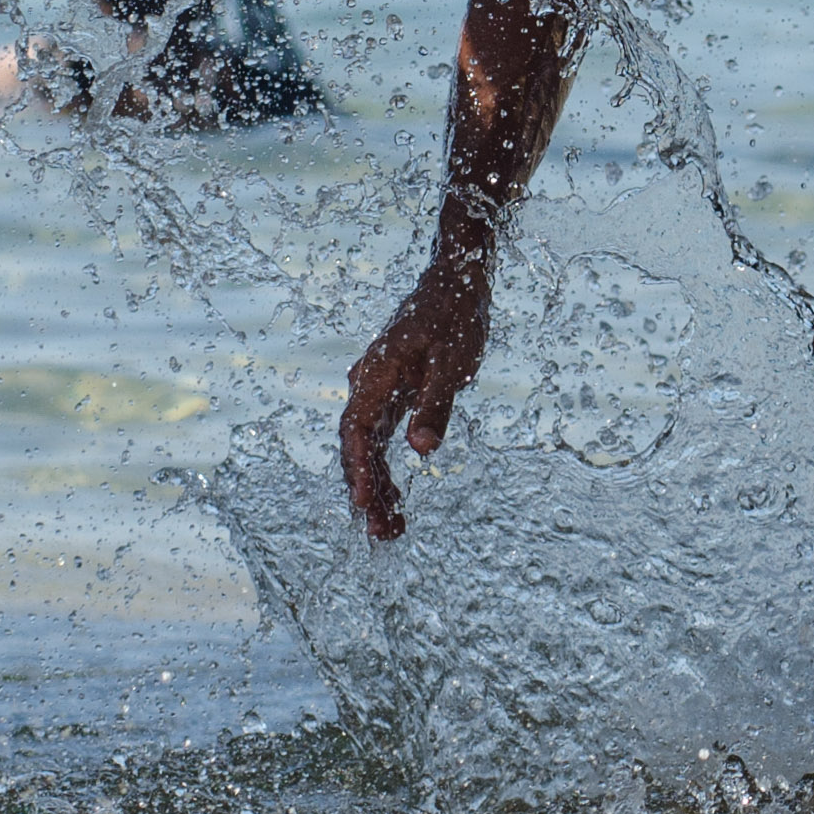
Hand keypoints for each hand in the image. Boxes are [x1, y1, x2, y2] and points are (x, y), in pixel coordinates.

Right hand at [339, 255, 493, 540]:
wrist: (456, 280)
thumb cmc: (455, 313)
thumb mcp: (453, 360)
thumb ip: (436, 404)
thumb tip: (421, 448)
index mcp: (377, 375)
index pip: (357, 430)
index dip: (359, 468)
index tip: (365, 501)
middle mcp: (370, 385)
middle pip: (359, 446)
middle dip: (368, 489)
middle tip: (383, 533)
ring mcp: (380, 391)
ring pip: (370, 447)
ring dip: (378, 485)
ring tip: (390, 528)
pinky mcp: (395, 395)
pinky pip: (383, 438)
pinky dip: (388, 468)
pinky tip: (395, 498)